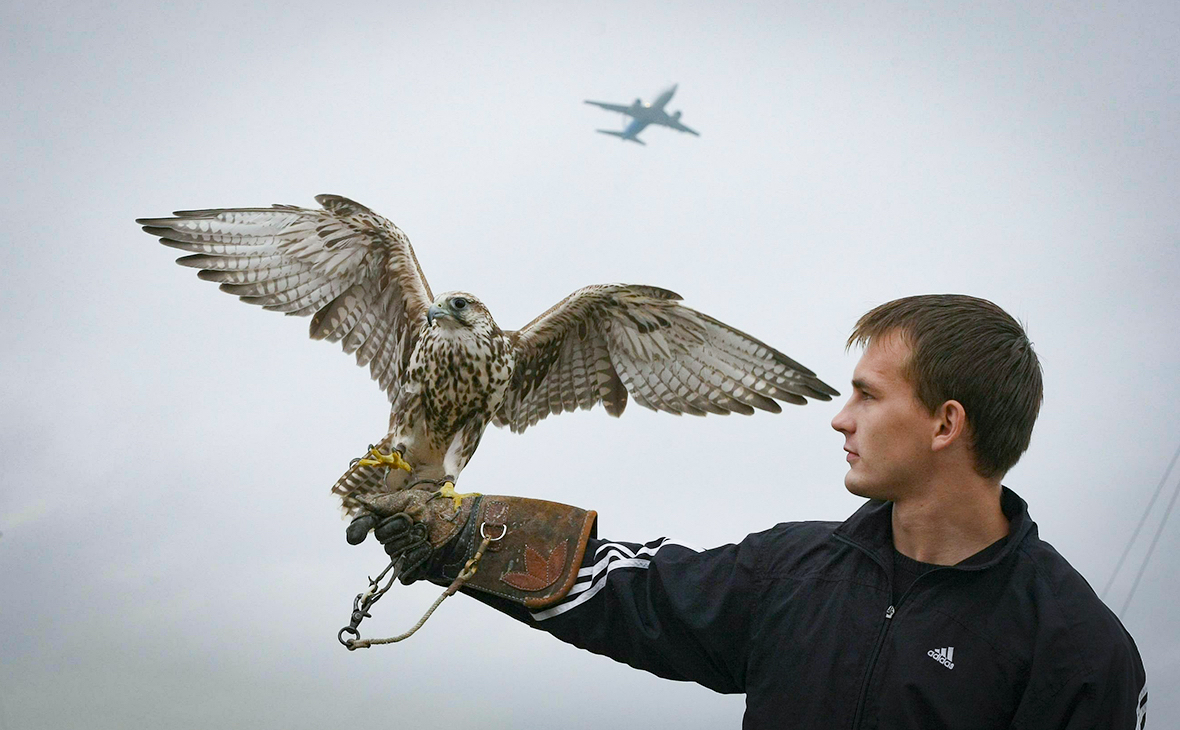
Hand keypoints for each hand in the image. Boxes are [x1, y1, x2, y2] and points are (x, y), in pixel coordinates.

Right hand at [345, 488, 477, 583]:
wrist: (461, 524)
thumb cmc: (436, 508)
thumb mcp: (409, 499)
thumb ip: (383, 503)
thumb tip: (362, 503)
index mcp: (386, 517)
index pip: (364, 523)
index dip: (358, 529)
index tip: (357, 537)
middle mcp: (390, 536)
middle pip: (382, 537)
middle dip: (399, 527)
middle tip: (415, 520)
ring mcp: (400, 554)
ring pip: (394, 553)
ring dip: (412, 540)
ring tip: (426, 532)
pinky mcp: (413, 569)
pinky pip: (404, 572)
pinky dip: (416, 558)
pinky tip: (428, 548)